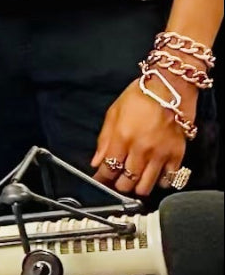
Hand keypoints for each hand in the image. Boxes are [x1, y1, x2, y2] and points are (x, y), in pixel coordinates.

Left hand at [91, 78, 191, 197]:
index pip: (108, 169)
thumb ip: (104, 140)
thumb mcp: (114, 112)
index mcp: (122, 137)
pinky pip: (168, 180)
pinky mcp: (177, 155)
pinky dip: (160, 182)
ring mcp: (160, 154)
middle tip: (118, 180)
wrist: (171, 86)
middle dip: (119, 185)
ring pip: (146, 187)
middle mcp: (141, 149)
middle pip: (126, 183)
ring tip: (135, 181)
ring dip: (137, 188)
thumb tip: (96, 162)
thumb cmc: (142, 95)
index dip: (102, 178)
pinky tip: (155, 175)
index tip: (101, 179)